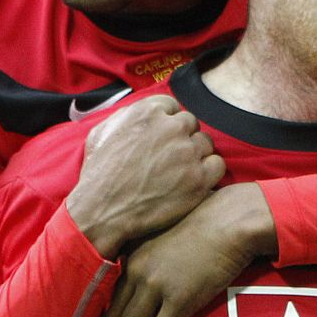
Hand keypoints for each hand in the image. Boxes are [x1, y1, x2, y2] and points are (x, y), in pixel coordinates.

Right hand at [66, 96, 224, 257]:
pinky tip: (194, 181)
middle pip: (190, 123)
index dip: (168, 123)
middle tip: (169, 158)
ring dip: (196, 154)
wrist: (103, 210)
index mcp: (148, 112)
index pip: (173, 107)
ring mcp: (188, 153)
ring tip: (179, 172)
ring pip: (205, 143)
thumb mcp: (102, 132)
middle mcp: (172, 128)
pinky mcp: (199, 179)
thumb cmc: (98, 174)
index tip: (161, 138)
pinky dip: (209, 172)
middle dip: (182, 138)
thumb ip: (128, 116)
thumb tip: (145, 113)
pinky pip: (218, 165)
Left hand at [107, 183, 275, 316]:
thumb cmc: (202, 228)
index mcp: (130, 257)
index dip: (117, 316)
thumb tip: (138, 284)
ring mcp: (157, 286)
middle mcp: (137, 271)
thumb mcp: (160, 238)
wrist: (228, 223)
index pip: (107, 297)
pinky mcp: (180, 300)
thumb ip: (143, 258)